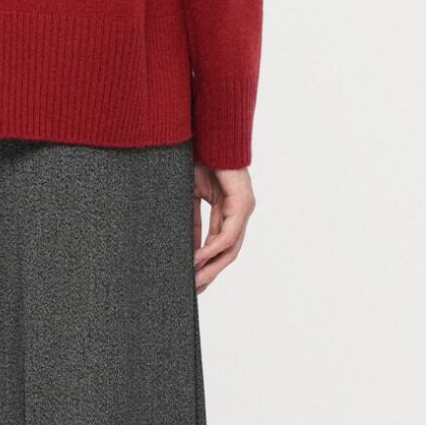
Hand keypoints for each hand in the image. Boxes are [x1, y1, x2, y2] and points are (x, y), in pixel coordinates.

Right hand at [193, 163, 253, 292]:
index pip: (218, 244)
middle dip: (210, 272)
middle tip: (194, 290)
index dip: (206, 264)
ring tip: (194, 281)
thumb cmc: (197, 158)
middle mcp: (238, 212)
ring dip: (212, 266)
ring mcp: (243, 208)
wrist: (206, 134)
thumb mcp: (188, 196)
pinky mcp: (243, 203)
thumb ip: (189, 221)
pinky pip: (228, 234)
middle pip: (227, 252)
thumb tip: (182, 247)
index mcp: (226, 210)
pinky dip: (213, 248)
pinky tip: (197, 258)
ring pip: (230, 248)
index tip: (192, 282)